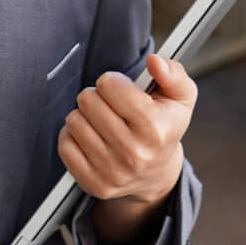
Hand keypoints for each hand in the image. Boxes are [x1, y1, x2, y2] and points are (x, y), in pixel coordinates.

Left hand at [58, 54, 197, 210]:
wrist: (155, 174)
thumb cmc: (164, 128)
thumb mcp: (180, 98)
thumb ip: (173, 73)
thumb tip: (154, 61)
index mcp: (155, 129)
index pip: (109, 85)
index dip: (113, 82)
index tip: (122, 90)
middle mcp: (134, 153)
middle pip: (88, 100)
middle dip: (97, 97)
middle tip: (111, 107)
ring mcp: (112, 171)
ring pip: (74, 120)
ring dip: (85, 116)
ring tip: (103, 123)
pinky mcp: (93, 183)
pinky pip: (65, 144)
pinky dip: (74, 136)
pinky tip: (92, 138)